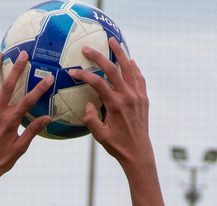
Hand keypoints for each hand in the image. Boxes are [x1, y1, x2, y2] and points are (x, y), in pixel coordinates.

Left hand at [0, 50, 53, 181]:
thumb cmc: (2, 160)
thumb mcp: (20, 148)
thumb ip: (33, 130)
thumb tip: (48, 117)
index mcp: (10, 121)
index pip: (28, 101)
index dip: (40, 88)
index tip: (49, 78)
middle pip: (7, 85)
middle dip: (16, 68)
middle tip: (24, 54)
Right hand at [74, 39, 153, 166]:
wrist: (138, 153)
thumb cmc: (117, 146)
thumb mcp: (99, 136)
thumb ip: (91, 119)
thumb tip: (89, 104)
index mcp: (115, 105)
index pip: (97, 83)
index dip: (84, 75)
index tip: (73, 71)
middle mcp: (128, 97)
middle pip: (113, 69)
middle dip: (99, 56)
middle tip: (87, 48)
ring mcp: (138, 96)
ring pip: (129, 68)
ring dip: (120, 53)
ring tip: (112, 41)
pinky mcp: (144, 98)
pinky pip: (139, 78)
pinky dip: (134, 68)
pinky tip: (130, 61)